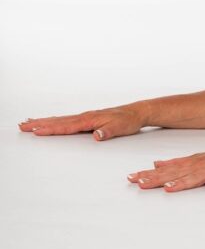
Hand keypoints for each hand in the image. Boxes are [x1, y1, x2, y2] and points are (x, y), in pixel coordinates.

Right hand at [19, 103, 147, 140]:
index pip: (67, 126)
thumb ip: (108, 132)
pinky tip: (50, 123)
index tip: (36, 131)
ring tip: (28, 123)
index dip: (51, 129)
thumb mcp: (121, 128)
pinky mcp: (87, 119)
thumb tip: (96, 135)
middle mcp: (85, 116)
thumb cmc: (128, 121)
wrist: (136, 113)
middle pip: (58, 121)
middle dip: (40, 124)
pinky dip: (55, 121)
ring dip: (44, 122)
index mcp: (90, 119)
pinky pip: (67, 120)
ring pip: (60, 120)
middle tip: (22, 126)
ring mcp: (85, 117)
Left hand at [127, 144, 204, 193]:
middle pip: (175, 173)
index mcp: (190, 163)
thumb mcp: (195, 159)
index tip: (131, 178)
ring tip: (169, 188)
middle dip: (158, 178)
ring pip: (196, 177)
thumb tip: (155, 163)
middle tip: (140, 183)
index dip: (148, 174)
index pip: (165, 169)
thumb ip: (175, 163)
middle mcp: (198, 165)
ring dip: (183, 182)